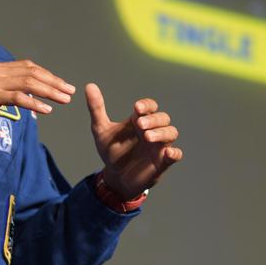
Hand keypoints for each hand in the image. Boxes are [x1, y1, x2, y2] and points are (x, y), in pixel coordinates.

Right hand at [0, 60, 73, 138]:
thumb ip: (2, 90)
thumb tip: (22, 96)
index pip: (28, 67)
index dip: (47, 75)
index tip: (61, 84)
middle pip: (32, 73)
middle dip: (54, 82)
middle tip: (70, 91)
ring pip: (28, 83)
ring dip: (50, 91)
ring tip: (64, 100)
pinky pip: (17, 98)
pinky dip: (34, 104)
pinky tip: (46, 111)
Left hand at [85, 83, 181, 199]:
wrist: (115, 178)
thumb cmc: (112, 152)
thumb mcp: (101, 130)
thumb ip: (97, 109)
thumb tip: (89, 86)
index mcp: (139, 121)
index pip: (150, 106)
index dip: (147, 105)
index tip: (136, 108)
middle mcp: (152, 131)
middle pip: (163, 118)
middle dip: (153, 119)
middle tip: (140, 125)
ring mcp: (159, 146)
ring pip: (171, 133)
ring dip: (162, 133)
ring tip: (147, 137)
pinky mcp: (163, 162)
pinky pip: (176, 154)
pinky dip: (175, 152)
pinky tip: (167, 153)